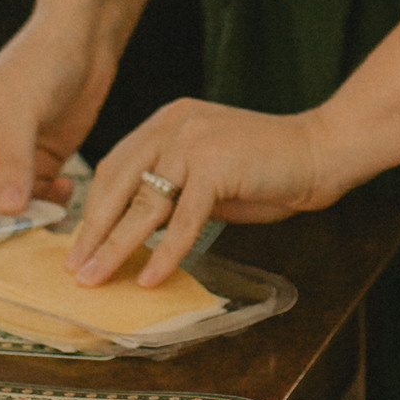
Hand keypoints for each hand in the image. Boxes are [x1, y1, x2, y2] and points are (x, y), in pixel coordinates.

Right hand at [0, 21, 115, 215]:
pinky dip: (50, 201)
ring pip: (9, 202)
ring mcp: (12, 157)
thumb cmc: (37, 61)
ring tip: (43, 218)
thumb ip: (13, 162)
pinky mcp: (44, 160)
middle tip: (8, 239)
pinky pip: (40, 194)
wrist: (84, 42)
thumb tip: (6, 209)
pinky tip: (64, 194)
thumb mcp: (19, 112)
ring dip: (25, 214)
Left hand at [68, 98, 347, 286]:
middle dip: (93, 232)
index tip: (82, 243)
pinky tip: (151, 278)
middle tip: (77, 269)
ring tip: (96, 279)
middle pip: (119, 185)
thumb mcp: (208, 173)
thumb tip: (137, 230)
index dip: (95, 209)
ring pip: (144, 205)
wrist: (322, 150)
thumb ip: (174, 189)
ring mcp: (193, 142)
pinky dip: (165, 253)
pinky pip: (183, 220)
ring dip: (115, 247)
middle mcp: (173, 125)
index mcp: (167, 121)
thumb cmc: (269, 167)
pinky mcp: (215, 166)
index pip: (115, 167)